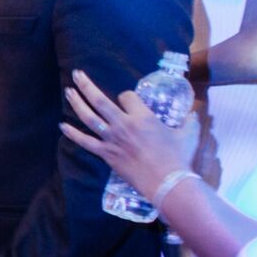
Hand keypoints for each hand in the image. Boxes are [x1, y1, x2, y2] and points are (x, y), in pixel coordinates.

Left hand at [61, 69, 198, 196]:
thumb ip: (189, 121)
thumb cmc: (179, 157)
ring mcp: (112, 139)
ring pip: (88, 117)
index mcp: (142, 116)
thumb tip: (194, 112)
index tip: (127, 99)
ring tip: (68, 91)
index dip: (126, 96)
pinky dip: (72, 134)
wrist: (167, 182)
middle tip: (76, 74)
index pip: (127, 96)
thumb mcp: (188, 134)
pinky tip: (62, 125)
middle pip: (100, 100)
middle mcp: (123, 124)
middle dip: (86, 85)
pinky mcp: (106, 154)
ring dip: (76, 103)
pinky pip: (85, 142)